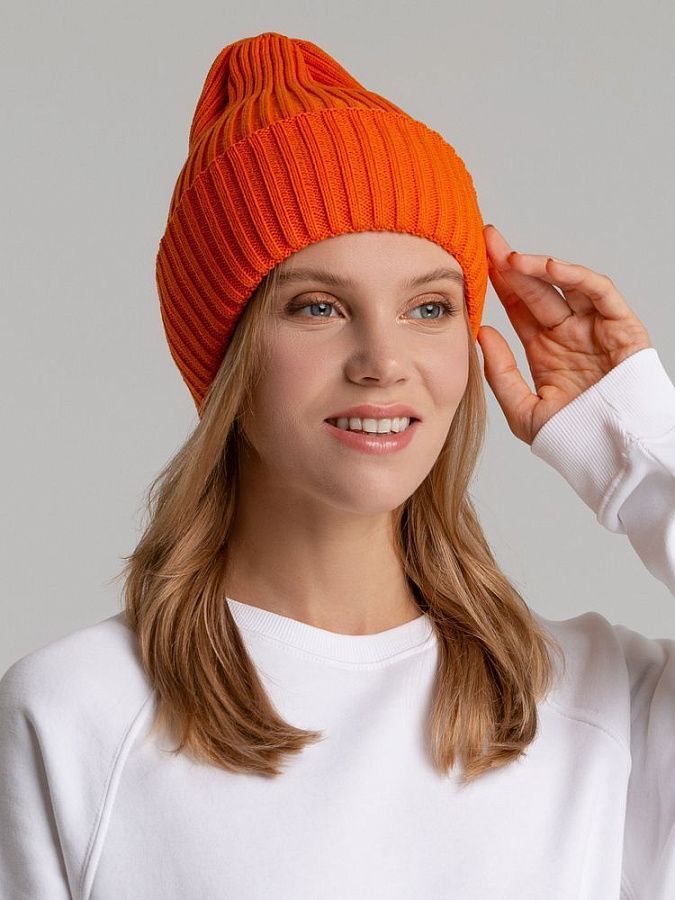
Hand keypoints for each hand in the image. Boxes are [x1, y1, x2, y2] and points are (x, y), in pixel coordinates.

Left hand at [476, 224, 652, 445]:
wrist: (613, 455)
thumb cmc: (573, 438)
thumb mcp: (523, 410)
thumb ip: (500, 374)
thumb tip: (481, 333)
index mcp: (546, 350)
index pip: (519, 308)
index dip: (499, 284)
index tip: (474, 261)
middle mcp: (569, 334)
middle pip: (537, 290)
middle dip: (512, 265)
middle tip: (487, 241)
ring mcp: (595, 328)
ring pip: (566, 286)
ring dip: (539, 267)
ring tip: (511, 257)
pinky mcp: (622, 327)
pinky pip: (600, 293)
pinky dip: (577, 276)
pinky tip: (549, 267)